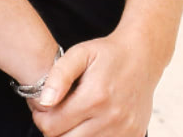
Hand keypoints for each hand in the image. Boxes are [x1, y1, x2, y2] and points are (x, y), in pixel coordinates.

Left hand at [29, 34, 161, 136]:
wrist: (142, 57)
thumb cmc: (107, 54)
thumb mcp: (79, 54)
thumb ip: (59, 76)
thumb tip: (44, 101)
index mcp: (94, 97)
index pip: (53, 125)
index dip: (40, 118)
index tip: (40, 108)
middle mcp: (111, 119)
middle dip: (53, 129)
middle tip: (52, 114)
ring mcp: (124, 131)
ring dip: (71, 135)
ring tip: (69, 117)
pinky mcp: (134, 136)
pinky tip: (86, 123)